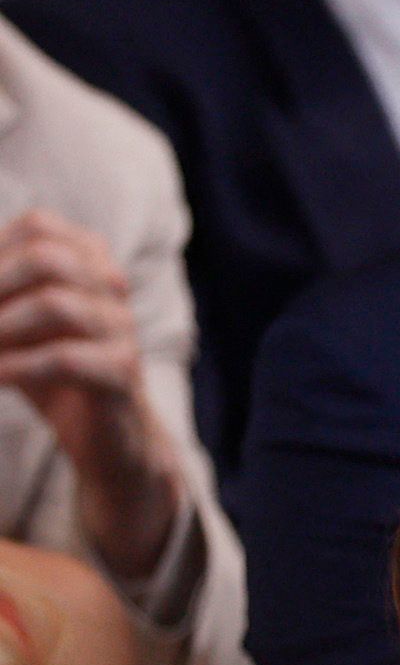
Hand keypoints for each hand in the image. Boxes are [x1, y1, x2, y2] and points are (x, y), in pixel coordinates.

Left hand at [0, 210, 177, 579]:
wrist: (104, 438)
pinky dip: (17, 367)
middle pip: (48, 256)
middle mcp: (113, 287)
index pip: (40, 226)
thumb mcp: (12, 323)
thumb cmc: (48, 371)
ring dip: (1, 328)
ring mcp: (123, 329)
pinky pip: (66, 359)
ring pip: (57, 304)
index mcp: (90, 262)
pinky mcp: (123, 373)